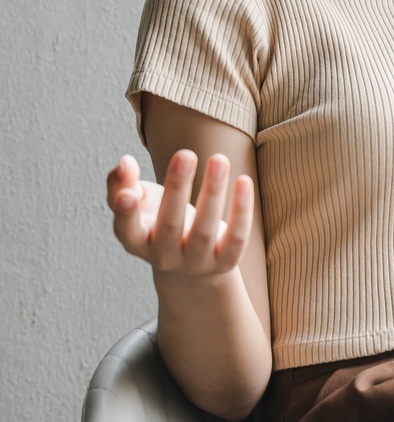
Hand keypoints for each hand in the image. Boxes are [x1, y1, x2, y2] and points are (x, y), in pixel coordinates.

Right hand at [106, 149, 254, 280]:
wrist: (190, 268)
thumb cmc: (157, 222)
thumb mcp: (137, 203)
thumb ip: (121, 182)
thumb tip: (125, 162)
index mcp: (137, 241)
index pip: (127, 230)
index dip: (126, 214)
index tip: (128, 193)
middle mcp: (164, 256)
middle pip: (169, 225)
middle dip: (176, 189)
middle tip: (185, 154)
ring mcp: (195, 262)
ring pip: (204, 230)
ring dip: (212, 192)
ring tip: (219, 159)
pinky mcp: (224, 262)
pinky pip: (236, 238)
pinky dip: (241, 211)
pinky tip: (243, 181)